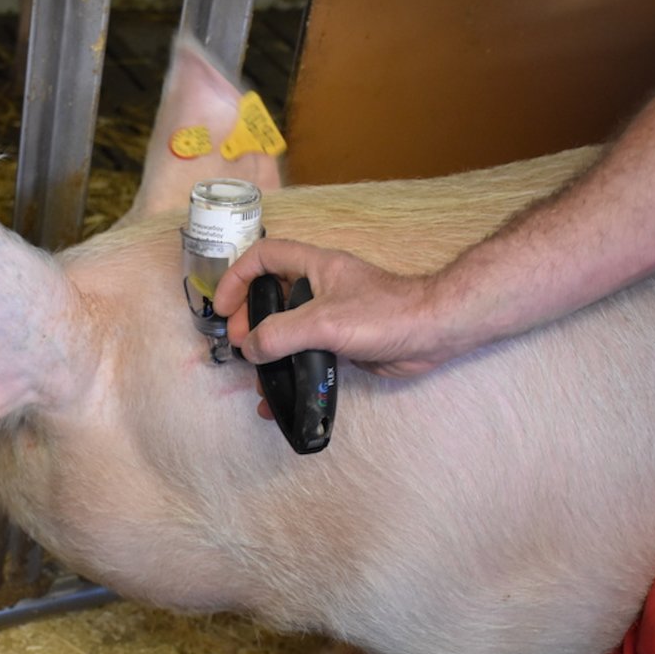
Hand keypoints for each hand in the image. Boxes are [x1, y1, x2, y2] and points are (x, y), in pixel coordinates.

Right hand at [212, 239, 452, 377]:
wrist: (432, 333)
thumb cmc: (384, 314)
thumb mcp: (324, 321)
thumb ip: (282, 334)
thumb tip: (251, 349)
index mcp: (314, 267)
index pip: (263, 257)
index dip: (237, 277)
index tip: (223, 308)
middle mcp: (320, 287)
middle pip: (270, 295)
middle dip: (249, 320)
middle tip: (241, 346)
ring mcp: (331, 315)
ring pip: (287, 328)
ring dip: (268, 350)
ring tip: (257, 375)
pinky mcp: (343, 342)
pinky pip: (306, 353)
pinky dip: (290, 371)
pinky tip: (281, 396)